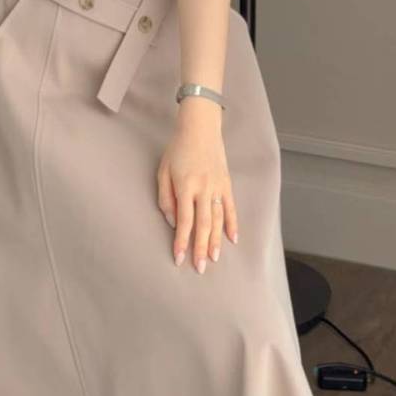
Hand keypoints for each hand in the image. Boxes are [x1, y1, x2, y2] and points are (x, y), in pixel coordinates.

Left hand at [156, 100, 238, 272]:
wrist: (200, 128)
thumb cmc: (177, 149)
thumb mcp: (163, 171)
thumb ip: (166, 198)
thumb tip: (171, 221)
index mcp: (185, 186)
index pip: (183, 221)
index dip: (181, 241)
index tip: (178, 258)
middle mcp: (204, 189)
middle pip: (203, 225)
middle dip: (201, 248)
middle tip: (200, 268)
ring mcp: (218, 187)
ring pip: (218, 219)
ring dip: (216, 241)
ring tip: (214, 259)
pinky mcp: (226, 184)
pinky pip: (230, 208)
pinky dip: (232, 224)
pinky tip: (232, 239)